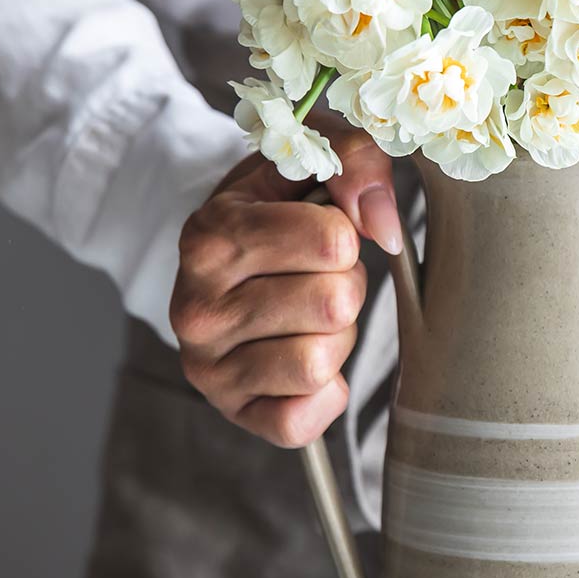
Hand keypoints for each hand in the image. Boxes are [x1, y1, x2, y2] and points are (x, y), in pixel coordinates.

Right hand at [171, 117, 400, 446]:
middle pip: (333, 303)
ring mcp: (208, 366)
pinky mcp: (232, 411)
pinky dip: (324, 393)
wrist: (222, 257)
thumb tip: (383, 225)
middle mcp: (195, 306)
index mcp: (210, 234)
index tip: (321, 230)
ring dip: (336, 338)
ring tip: (308, 314)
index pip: (333, 240)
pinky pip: (302, 421)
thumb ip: (353, 158)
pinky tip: (306, 358)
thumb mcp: (307, 156)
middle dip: (345, 285)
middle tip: (316, 275)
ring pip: (319, 362)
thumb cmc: (276, 205)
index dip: (344, 233)